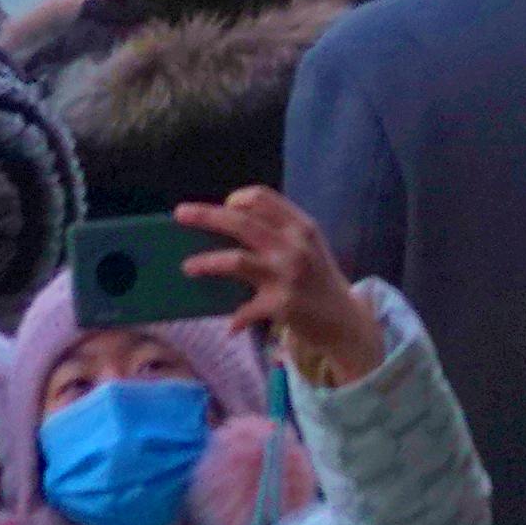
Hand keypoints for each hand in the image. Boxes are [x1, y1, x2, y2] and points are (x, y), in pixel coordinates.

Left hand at [176, 190, 386, 387]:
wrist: (344, 319)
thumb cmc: (319, 278)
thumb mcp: (308, 245)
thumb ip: (279, 230)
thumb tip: (231, 218)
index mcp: (300, 225)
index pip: (263, 197)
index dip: (237, 199)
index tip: (224, 206)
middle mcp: (294, 244)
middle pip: (241, 222)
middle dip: (206, 216)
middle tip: (180, 214)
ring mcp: (287, 274)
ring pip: (237, 260)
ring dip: (207, 262)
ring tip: (187, 266)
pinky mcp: (282, 304)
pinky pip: (247, 309)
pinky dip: (237, 318)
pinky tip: (231, 327)